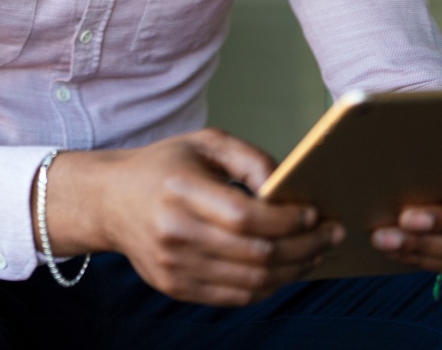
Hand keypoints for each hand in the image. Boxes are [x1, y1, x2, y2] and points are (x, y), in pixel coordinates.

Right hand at [36, 129, 344, 305]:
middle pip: (255, 254)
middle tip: (331, 235)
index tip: (315, 213)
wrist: (110, 201)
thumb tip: (286, 187)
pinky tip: (285, 269)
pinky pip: (234, 297)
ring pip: (250, 282)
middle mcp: (175, 232)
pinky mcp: (175, 287)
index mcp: (180, 190)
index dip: (287, 220)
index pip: (245, 216)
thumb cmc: (164, 165)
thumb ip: (249, 158)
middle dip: (304, 247)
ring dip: (292, 271)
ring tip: (315, 253)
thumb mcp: (205, 143)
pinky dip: (267, 287)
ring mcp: (173, 266)